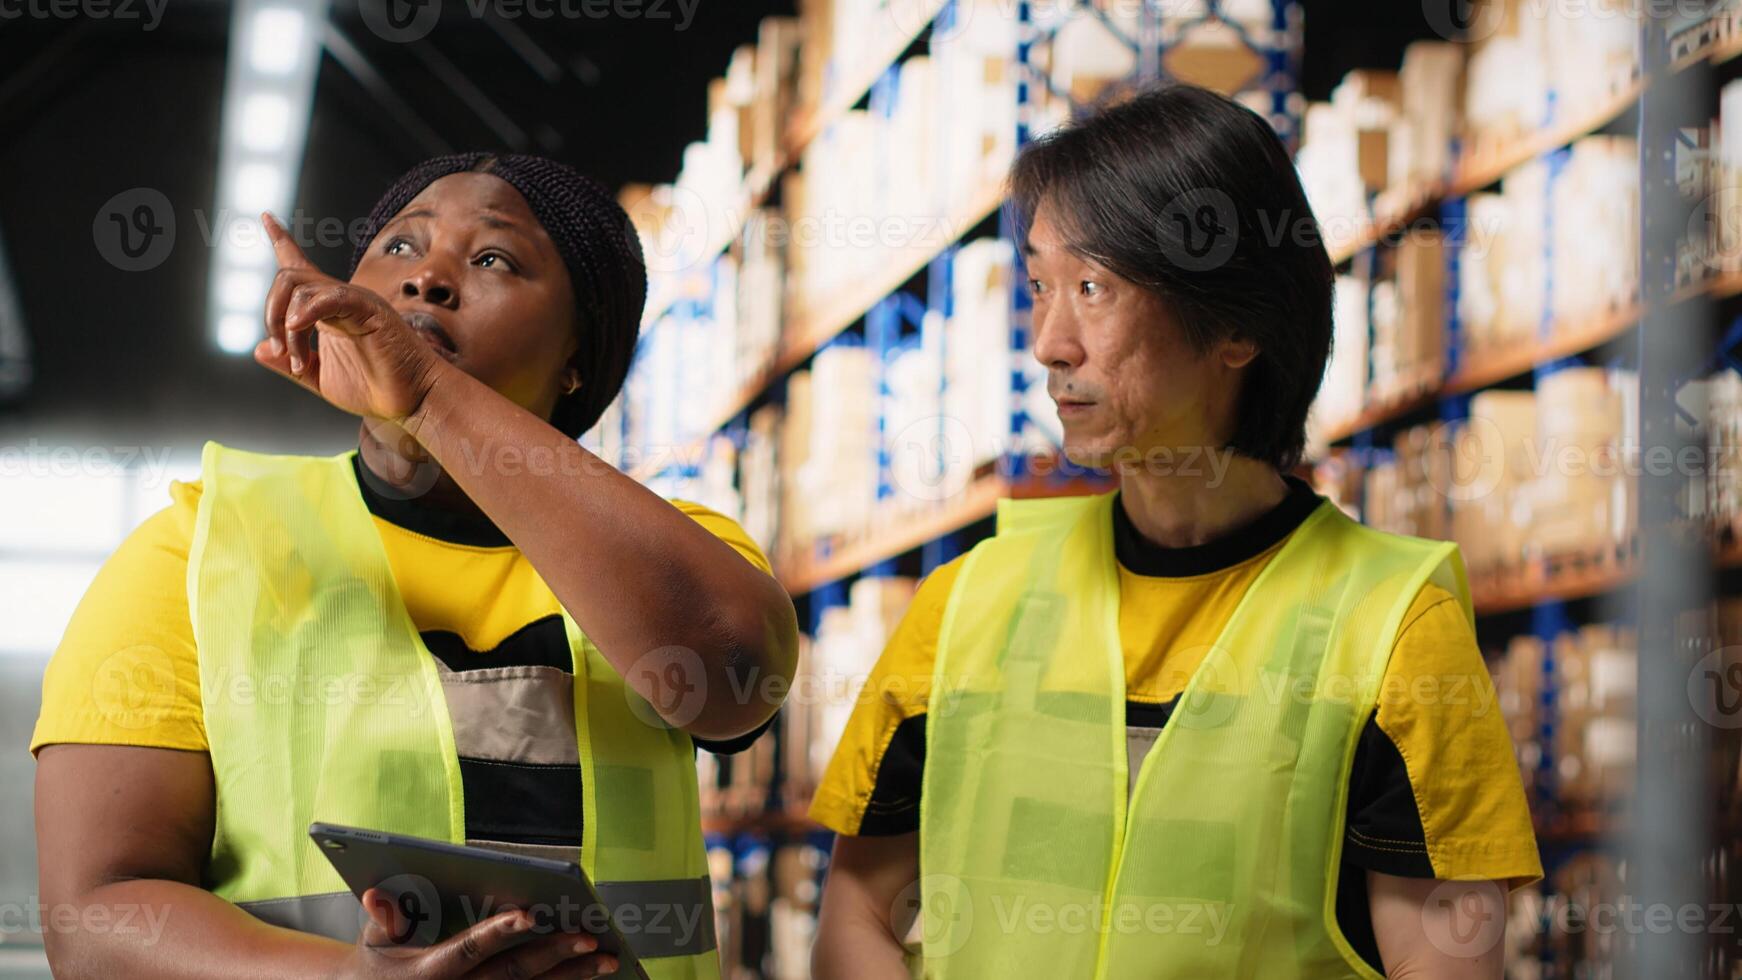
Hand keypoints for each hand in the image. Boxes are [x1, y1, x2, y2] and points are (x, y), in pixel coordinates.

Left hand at [254, 212, 447, 423]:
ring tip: (298, 361)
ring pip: (301, 286)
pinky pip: (330, 297)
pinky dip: (307, 311)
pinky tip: (297, 330)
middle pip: (288, 277)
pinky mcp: (369, 310)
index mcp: (330, 310)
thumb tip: (259, 349)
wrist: (414, 399)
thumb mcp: (321, 378)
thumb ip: (291, 363)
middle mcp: (341, 298)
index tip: (266, 217)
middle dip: (270, 313)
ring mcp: (356, 301)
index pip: (301, 267)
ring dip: (285, 325)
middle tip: (278, 351)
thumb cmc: (376, 388)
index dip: (282, 242)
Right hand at [337, 886, 621, 978]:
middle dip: (555, 956)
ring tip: (608, 960)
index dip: (500, 932)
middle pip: (513, 975)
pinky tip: (591, 976)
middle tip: (592, 938)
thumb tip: (376, 895)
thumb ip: (384, 917)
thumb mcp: (373, 941)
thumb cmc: (378, 963)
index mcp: (429, 973)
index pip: (470, 950)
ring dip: (571, 977)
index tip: (532, 914)